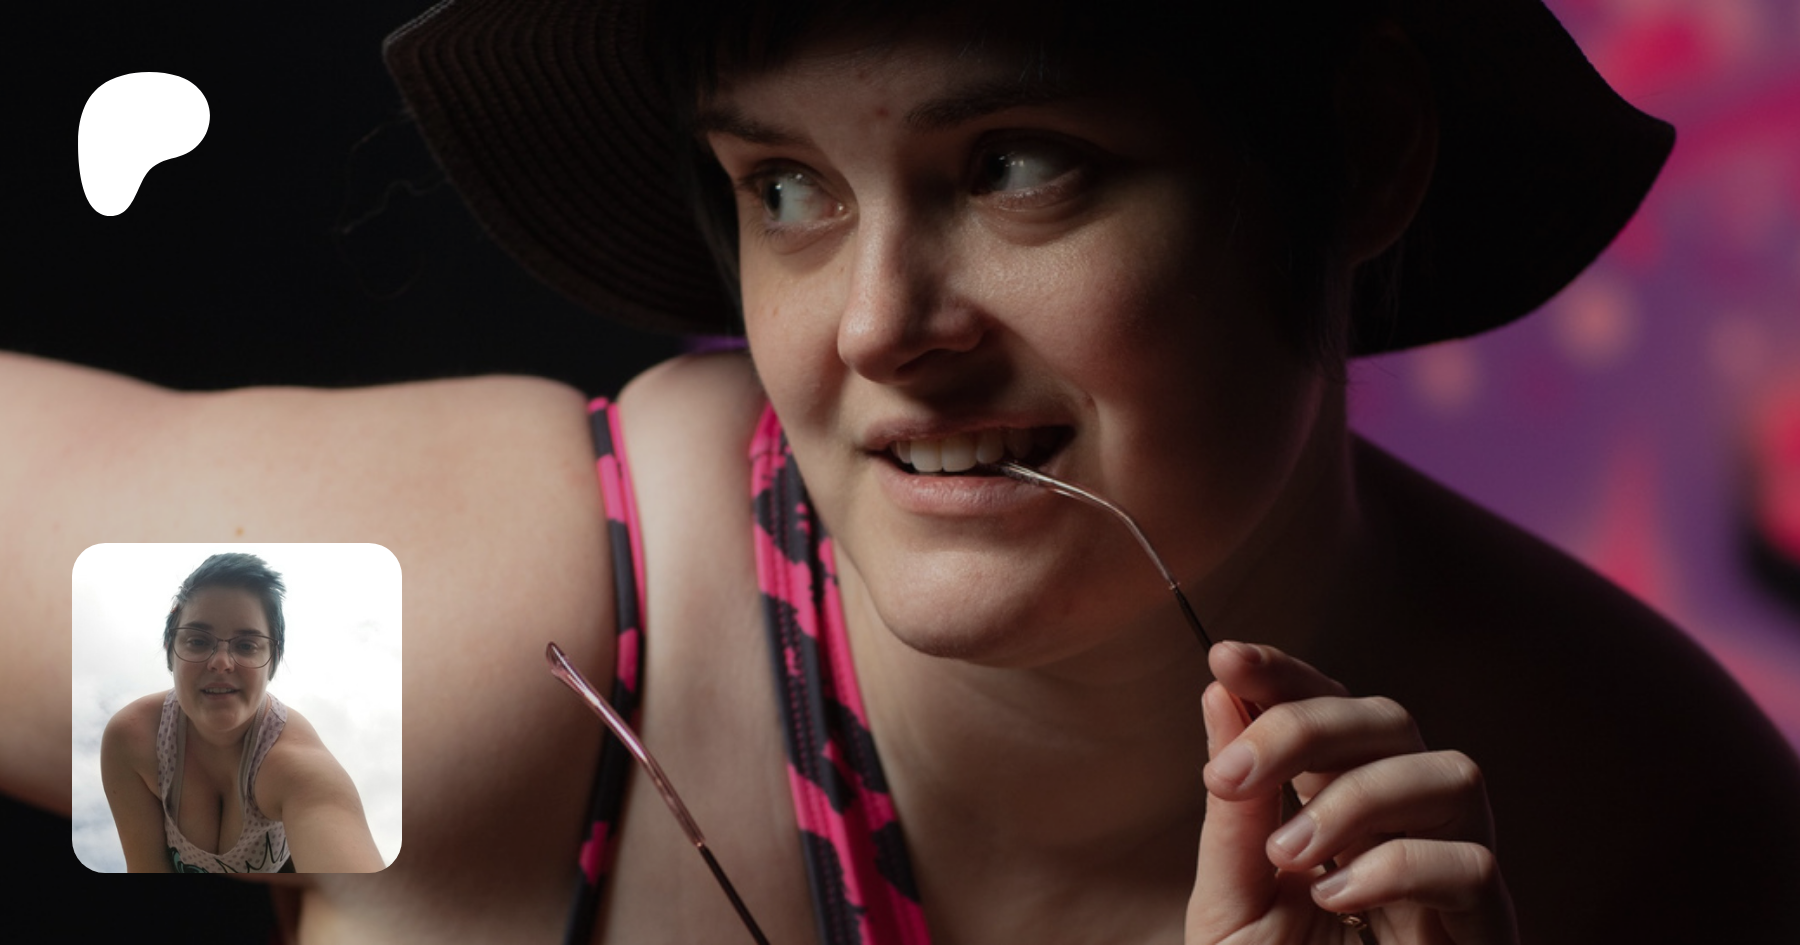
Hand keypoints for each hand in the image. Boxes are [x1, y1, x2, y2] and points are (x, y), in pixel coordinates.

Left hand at [1185, 641, 1516, 944]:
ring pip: (1454, 774)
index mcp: (1343, 809)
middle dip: (1309, 725)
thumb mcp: (1232, 905)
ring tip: (1292, 856)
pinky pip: (1474, 866)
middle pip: (1395, 719)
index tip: (1224, 655)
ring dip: (1359, 798)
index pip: (1332, 709)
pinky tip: (1337, 898)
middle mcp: (1410, 827)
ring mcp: (1457, 878)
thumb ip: (1233, 810)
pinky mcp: (1487, 932)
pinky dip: (1398, 866)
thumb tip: (1219, 691)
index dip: (1286, 671)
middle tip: (1233, 778)